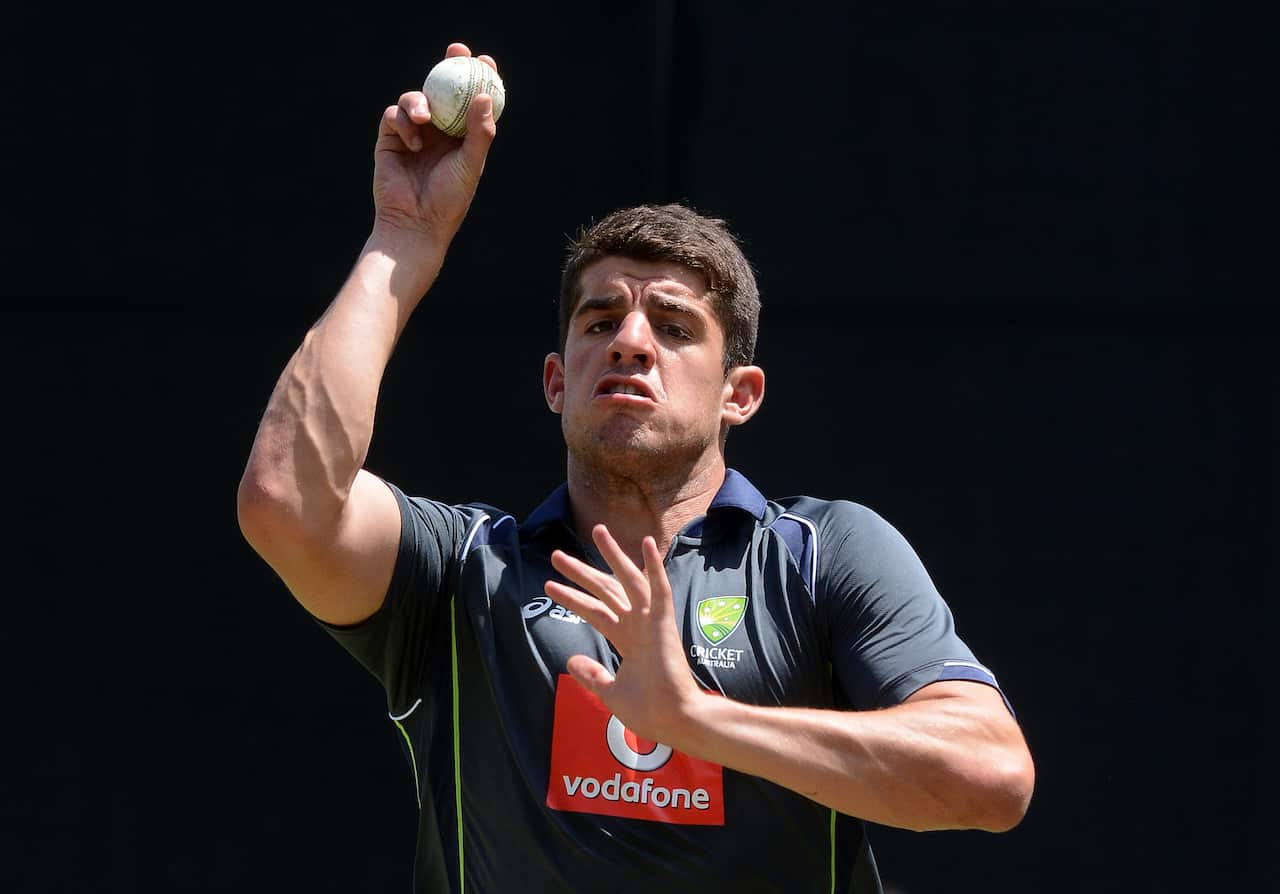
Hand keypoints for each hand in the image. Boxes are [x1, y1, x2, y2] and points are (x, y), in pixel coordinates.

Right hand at [371, 43, 498, 242]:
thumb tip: (485, 96)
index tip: (485, 61)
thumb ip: (479, 133)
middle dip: (448, 67)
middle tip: (456, 51)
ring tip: (425, 118)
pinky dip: (404, 122)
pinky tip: (414, 142)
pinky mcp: (390, 140)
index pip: (470, 101)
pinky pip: (394, 116)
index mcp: (461, 137)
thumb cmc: (449, 200)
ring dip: (419, 101)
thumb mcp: (470, 165)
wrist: (415, 224)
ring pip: (415, 99)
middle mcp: (438, 132)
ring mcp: (413, 134)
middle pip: (442, 90)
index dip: (478, 79)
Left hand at [546, 526, 704, 744]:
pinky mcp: (664, 624)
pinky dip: (654, 567)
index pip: (595, 610)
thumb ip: (591, 674)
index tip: (549, 585)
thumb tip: (571, 661)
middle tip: (557, 555)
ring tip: (597, 530)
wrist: (672, 720)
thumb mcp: (610, 692)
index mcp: (627, 639)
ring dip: (613, 555)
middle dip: (581, 572)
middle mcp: (637, 625)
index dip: (572, 597)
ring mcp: (651, 622)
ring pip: (628, 580)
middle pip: (605, 590)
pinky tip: (647, 544)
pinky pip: (659, 591)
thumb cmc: (648, 710)